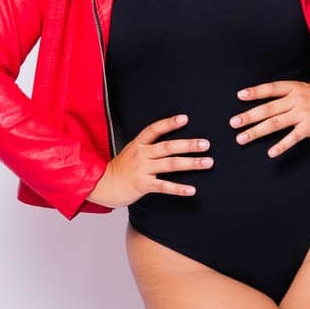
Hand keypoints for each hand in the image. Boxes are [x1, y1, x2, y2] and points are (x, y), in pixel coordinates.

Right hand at [87, 113, 212, 208]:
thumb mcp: (132, 151)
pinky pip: (164, 186)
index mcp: (139, 144)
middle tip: (205, 144)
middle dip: (188, 145)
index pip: (154, 129)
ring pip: (170, 164)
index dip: (169, 123)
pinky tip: (192, 189)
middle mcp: (141, 154)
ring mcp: (142, 169)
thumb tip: (172, 142)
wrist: (102, 185)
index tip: (185, 118)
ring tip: (207, 162)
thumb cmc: (121, 168)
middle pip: (168, 147)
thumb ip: (149, 146)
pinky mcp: (142, 185)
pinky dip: (179, 188)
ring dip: (191, 163)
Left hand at [232, 81, 309, 158]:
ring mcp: (303, 114)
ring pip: (275, 123)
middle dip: (249, 116)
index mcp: (296, 88)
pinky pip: (292, 138)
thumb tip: (274, 95)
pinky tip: (271, 152)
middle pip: (268, 108)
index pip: (271, 89)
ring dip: (257, 131)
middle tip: (233, 123)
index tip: (240, 96)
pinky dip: (281, 145)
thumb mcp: (309, 89)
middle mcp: (297, 99)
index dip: (255, 92)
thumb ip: (292, 92)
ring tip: (242, 138)